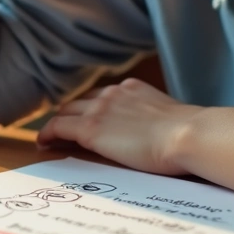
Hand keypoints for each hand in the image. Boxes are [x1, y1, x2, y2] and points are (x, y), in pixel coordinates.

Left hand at [36, 78, 202, 175]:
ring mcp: (100, 109)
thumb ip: (155, 119)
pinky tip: (43, 144)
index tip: (86, 119)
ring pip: (67, 111)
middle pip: (81, 101)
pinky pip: (58, 126)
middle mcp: (113, 93)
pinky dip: (48, 133)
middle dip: (71, 114)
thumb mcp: (170, 118)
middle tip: (63, 130)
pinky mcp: (91, 129)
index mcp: (132, 89)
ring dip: (58, 123)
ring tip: (50, 138)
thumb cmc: (190, 134)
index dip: (90, 108)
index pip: (102, 96)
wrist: (188, 135)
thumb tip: (158, 134)